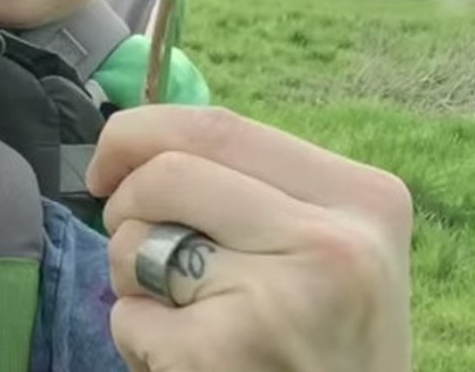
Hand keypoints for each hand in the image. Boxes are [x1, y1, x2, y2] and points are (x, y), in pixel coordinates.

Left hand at [86, 106, 412, 371]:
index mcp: (364, 198)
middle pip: (167, 173)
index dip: (140, 135)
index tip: (109, 165)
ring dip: (133, 280)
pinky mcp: (220, 354)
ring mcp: (276, 299)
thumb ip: (262, 191)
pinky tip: (189, 364)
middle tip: (139, 250)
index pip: (219, 126)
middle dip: (126, 206)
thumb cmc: (329, 345)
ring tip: (187, 318)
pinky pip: (129, 317)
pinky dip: (138, 341)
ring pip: (136, 242)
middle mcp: (331, 244)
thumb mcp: (334, 251)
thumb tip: (138, 143)